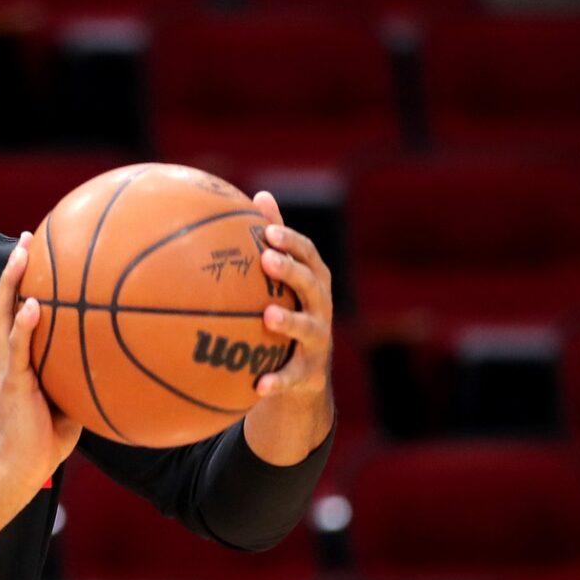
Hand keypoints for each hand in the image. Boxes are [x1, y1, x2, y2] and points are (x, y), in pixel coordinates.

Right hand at [0, 231, 80, 490]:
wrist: (21, 467)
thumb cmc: (46, 438)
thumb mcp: (70, 398)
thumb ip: (82, 374)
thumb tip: (118, 357)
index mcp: (19, 358)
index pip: (18, 311)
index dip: (24, 282)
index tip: (37, 253)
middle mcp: (8, 356)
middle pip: (5, 302)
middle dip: (13, 269)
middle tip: (26, 237)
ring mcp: (7, 367)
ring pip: (2, 316)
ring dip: (10, 283)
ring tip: (22, 254)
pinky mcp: (10, 383)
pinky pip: (17, 349)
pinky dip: (22, 326)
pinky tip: (31, 306)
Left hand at [240, 192, 335, 466]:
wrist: (305, 376)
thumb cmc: (289, 313)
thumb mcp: (286, 281)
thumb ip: (274, 240)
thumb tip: (261, 194)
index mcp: (314, 283)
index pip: (309, 255)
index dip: (291, 242)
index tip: (268, 231)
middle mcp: (321, 308)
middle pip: (312, 286)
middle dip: (292, 272)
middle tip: (267, 260)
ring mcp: (317, 341)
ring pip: (309, 329)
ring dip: (290, 322)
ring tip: (267, 317)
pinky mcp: (309, 373)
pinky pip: (292, 377)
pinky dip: (277, 381)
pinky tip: (258, 385)